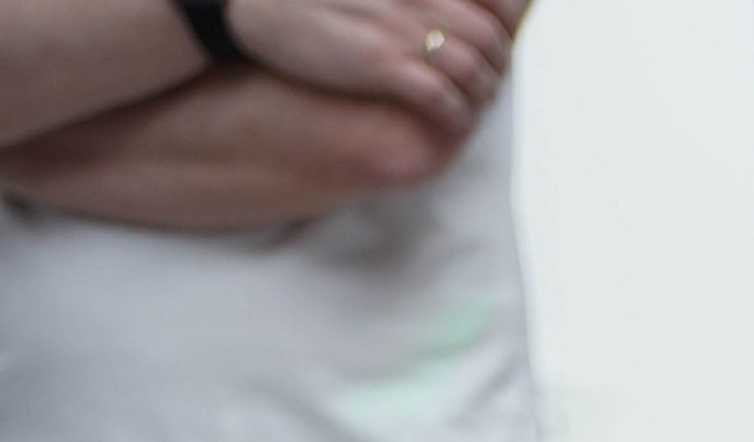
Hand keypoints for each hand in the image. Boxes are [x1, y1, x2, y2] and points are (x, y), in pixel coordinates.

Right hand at [227, 0, 521, 126]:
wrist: (252, 3)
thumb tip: (437, 8)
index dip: (502, 21)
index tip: (498, 36)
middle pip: (487, 35)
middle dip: (496, 61)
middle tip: (488, 76)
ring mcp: (399, 30)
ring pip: (472, 68)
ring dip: (481, 90)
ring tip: (473, 100)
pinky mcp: (381, 64)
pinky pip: (441, 96)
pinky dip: (455, 112)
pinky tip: (450, 118)